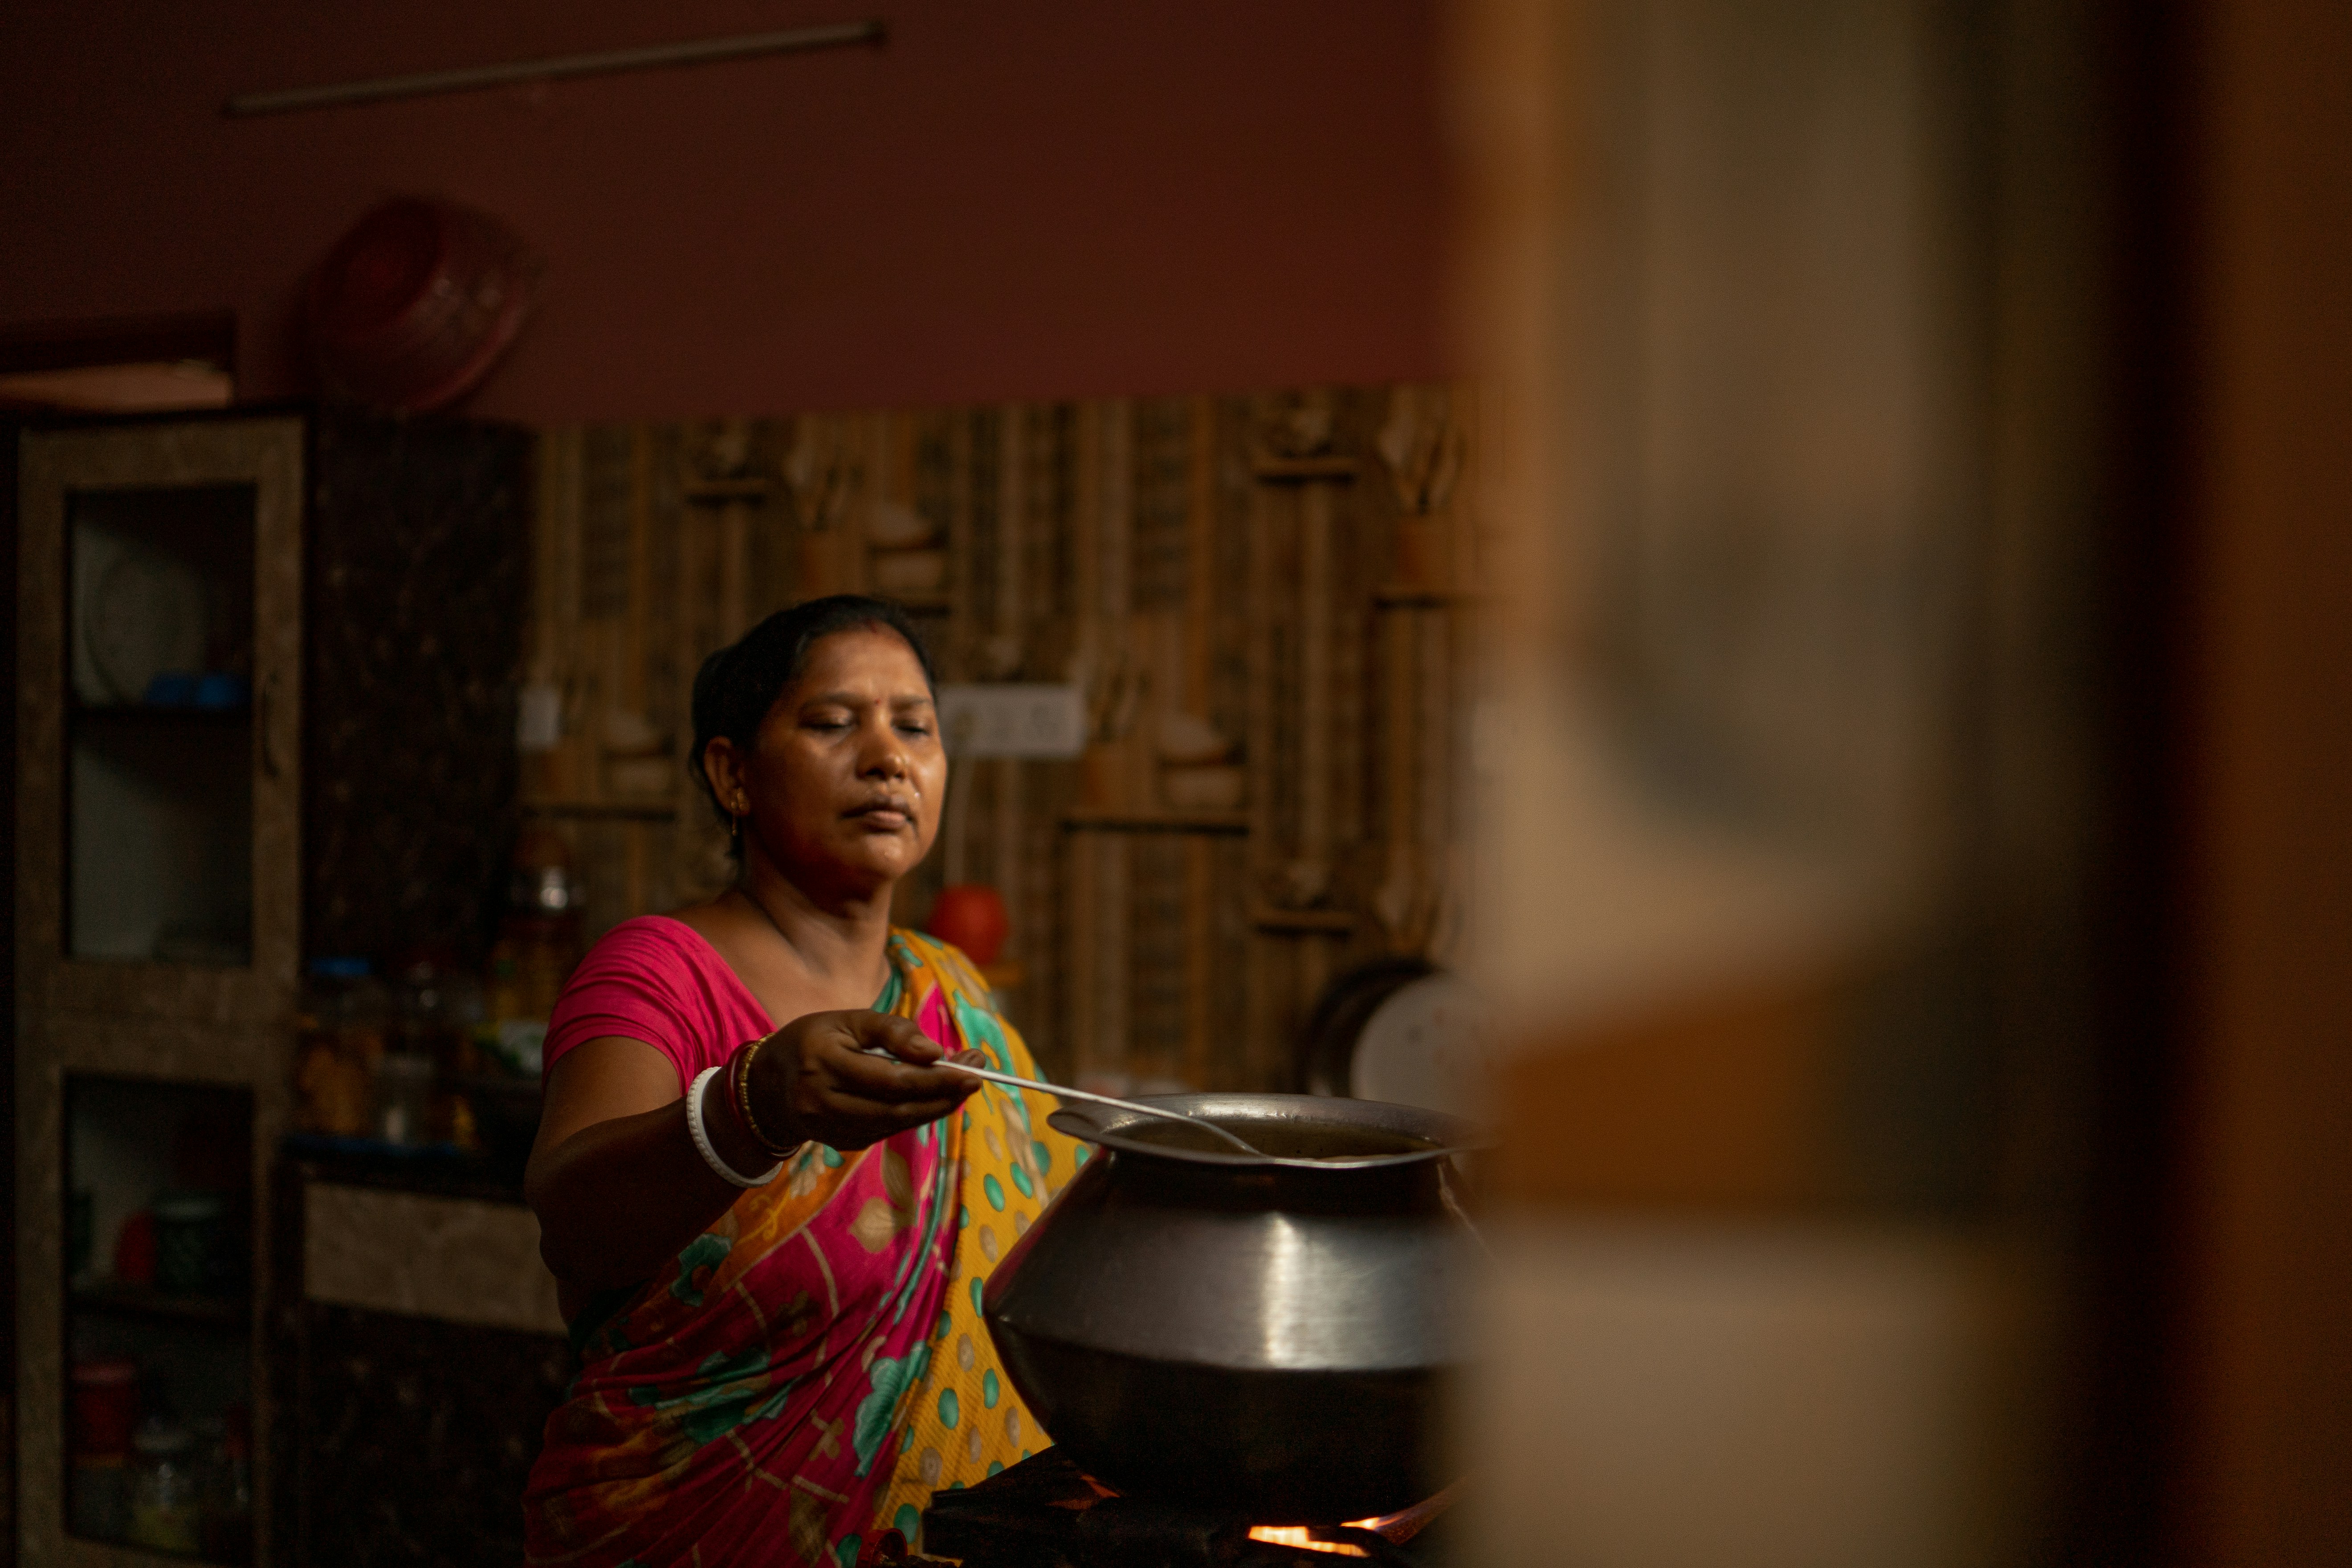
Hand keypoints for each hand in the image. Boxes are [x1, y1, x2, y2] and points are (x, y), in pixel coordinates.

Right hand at [744, 1010, 982, 1152]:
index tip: (974, 1065)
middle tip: (978, 1076)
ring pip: (896, 1124)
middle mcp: (823, 1101)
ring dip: (936, 1107)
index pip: (891, 1079)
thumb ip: (892, 1031)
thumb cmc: (813, 1041)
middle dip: (944, 1094)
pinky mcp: (840, 1142)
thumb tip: (936, 1053)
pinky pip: (887, 1131)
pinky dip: (915, 1115)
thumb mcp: (847, 1020)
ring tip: (963, 1084)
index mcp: (823, 1062)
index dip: (936, 1078)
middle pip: (898, 1107)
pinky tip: (933, 1098)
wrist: (768, 1087)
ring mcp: (830, 1128)